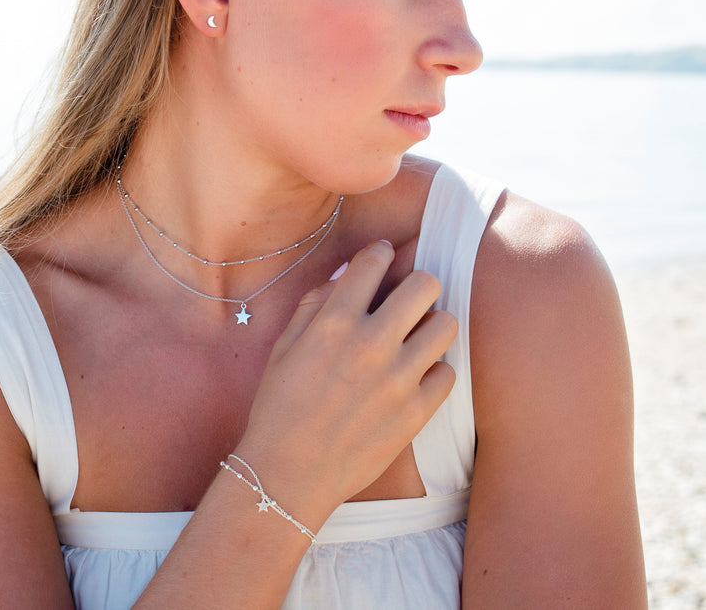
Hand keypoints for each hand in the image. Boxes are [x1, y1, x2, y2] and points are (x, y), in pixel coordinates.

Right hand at [236, 240, 456, 527]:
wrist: (289, 473)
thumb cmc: (280, 406)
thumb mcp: (285, 346)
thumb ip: (316, 304)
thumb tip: (346, 278)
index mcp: (334, 322)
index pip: (374, 262)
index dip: (381, 253)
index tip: (384, 257)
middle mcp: (370, 343)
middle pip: (425, 284)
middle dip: (417, 284)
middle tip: (407, 299)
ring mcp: (398, 378)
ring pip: (446, 324)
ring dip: (431, 325)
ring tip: (416, 338)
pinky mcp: (416, 412)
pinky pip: (448, 372)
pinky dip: (434, 371)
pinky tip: (414, 377)